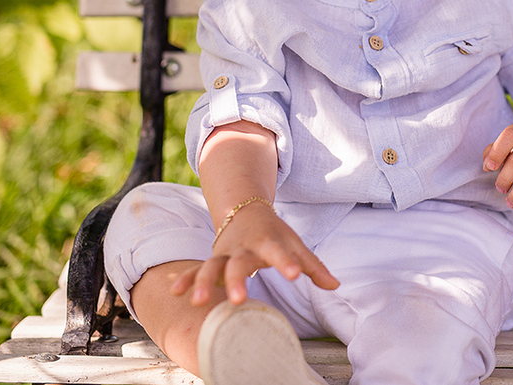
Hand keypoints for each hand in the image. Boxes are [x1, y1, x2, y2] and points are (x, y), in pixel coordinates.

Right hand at [170, 200, 339, 304]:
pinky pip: (195, 269)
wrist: (245, 211)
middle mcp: (243, 247)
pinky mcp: (211, 259)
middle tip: (239, 300)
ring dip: (203, 282)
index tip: (295, 275)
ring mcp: (224, 253)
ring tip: (198, 302)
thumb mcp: (296, 245)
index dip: (287, 263)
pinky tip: (177, 292)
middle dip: (237, 281)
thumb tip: (336, 285)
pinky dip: (186, 279)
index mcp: (267, 242)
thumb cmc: (275, 234)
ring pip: (211, 266)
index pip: (279, 252)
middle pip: (238, 264)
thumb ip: (313, 266)